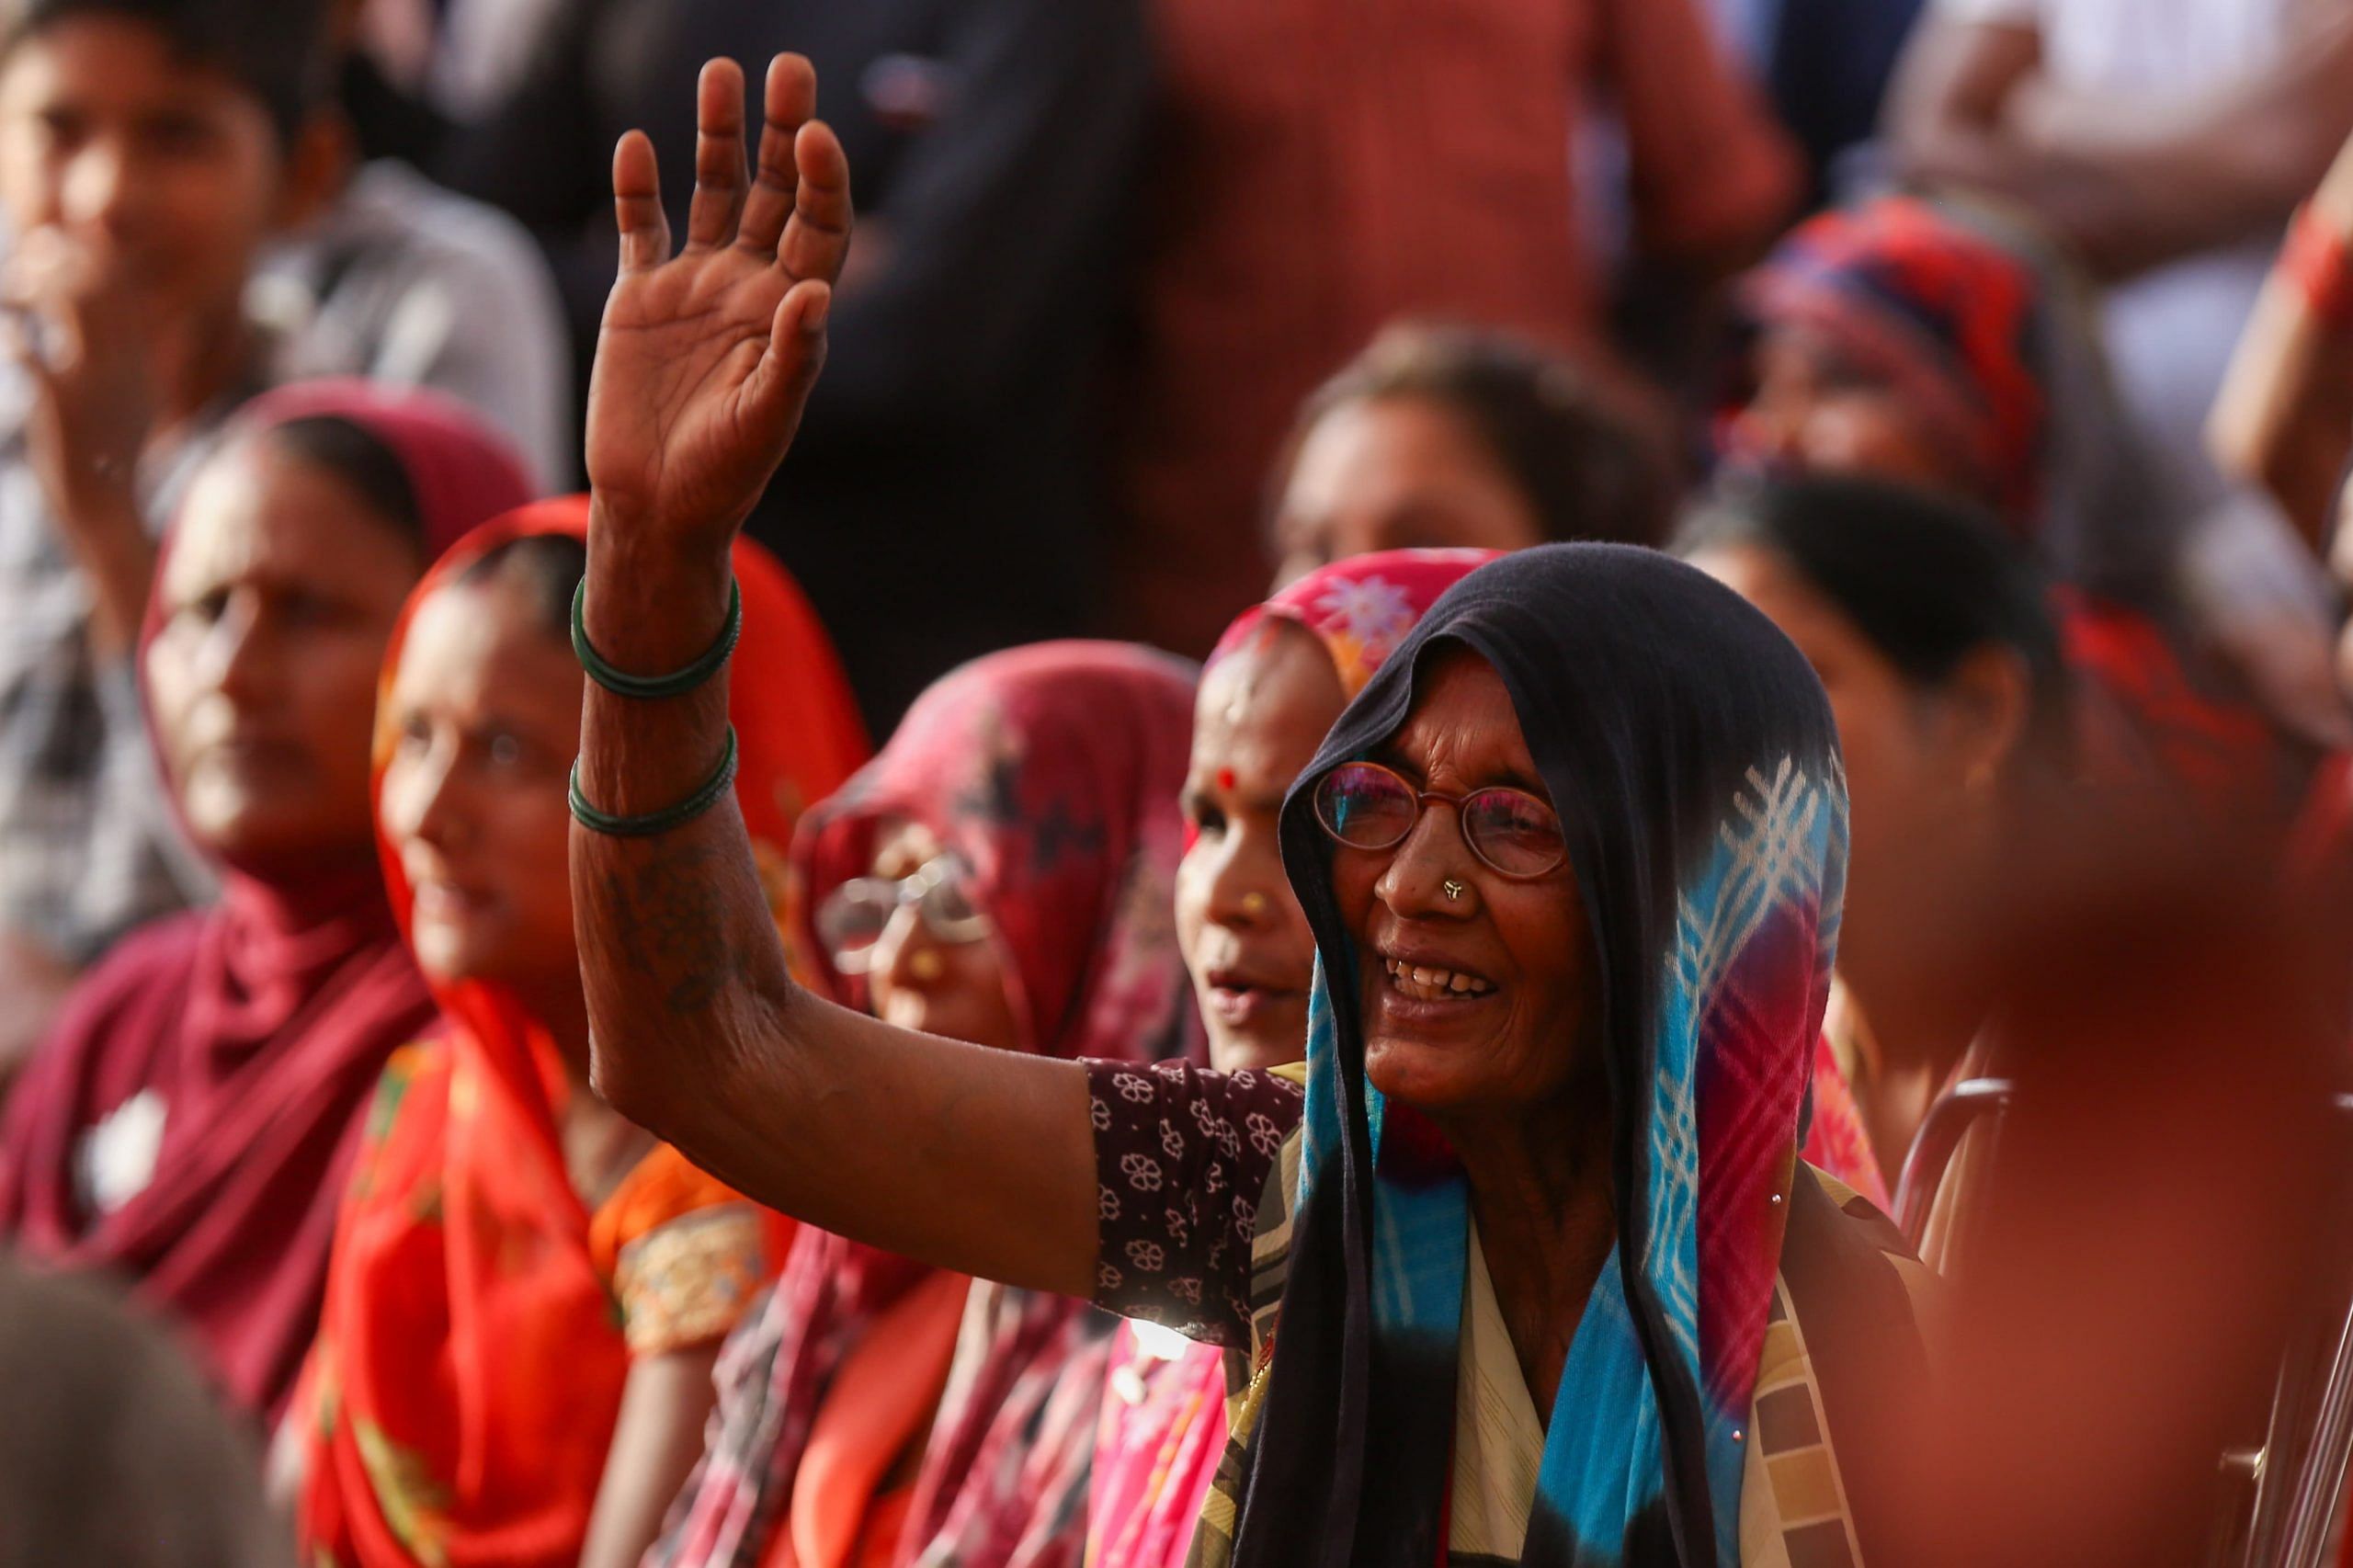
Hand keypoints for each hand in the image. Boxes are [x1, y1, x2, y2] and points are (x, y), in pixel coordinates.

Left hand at [0, 227, 162, 525]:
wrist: (106, 506)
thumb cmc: (110, 450)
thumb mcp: (134, 396)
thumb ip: (127, 353)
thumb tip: (118, 324)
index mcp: (138, 354)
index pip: (122, 280)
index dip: (88, 250)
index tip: (53, 248)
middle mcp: (120, 360)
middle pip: (96, 280)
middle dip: (57, 257)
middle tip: (24, 259)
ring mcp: (93, 380)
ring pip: (66, 305)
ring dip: (29, 286)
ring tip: (9, 294)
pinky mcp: (62, 406)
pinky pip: (31, 356)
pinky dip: (12, 339)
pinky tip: (7, 340)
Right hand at [585, 54, 851, 558]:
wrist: (655, 503)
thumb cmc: (725, 472)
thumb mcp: (766, 418)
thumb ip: (792, 355)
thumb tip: (813, 292)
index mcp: (793, 311)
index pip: (820, 226)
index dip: (822, 179)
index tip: (816, 133)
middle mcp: (750, 285)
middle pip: (773, 190)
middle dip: (780, 130)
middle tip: (787, 67)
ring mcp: (695, 285)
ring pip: (712, 191)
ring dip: (717, 135)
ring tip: (721, 74)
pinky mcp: (641, 296)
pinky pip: (641, 226)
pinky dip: (638, 187)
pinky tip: (636, 146)